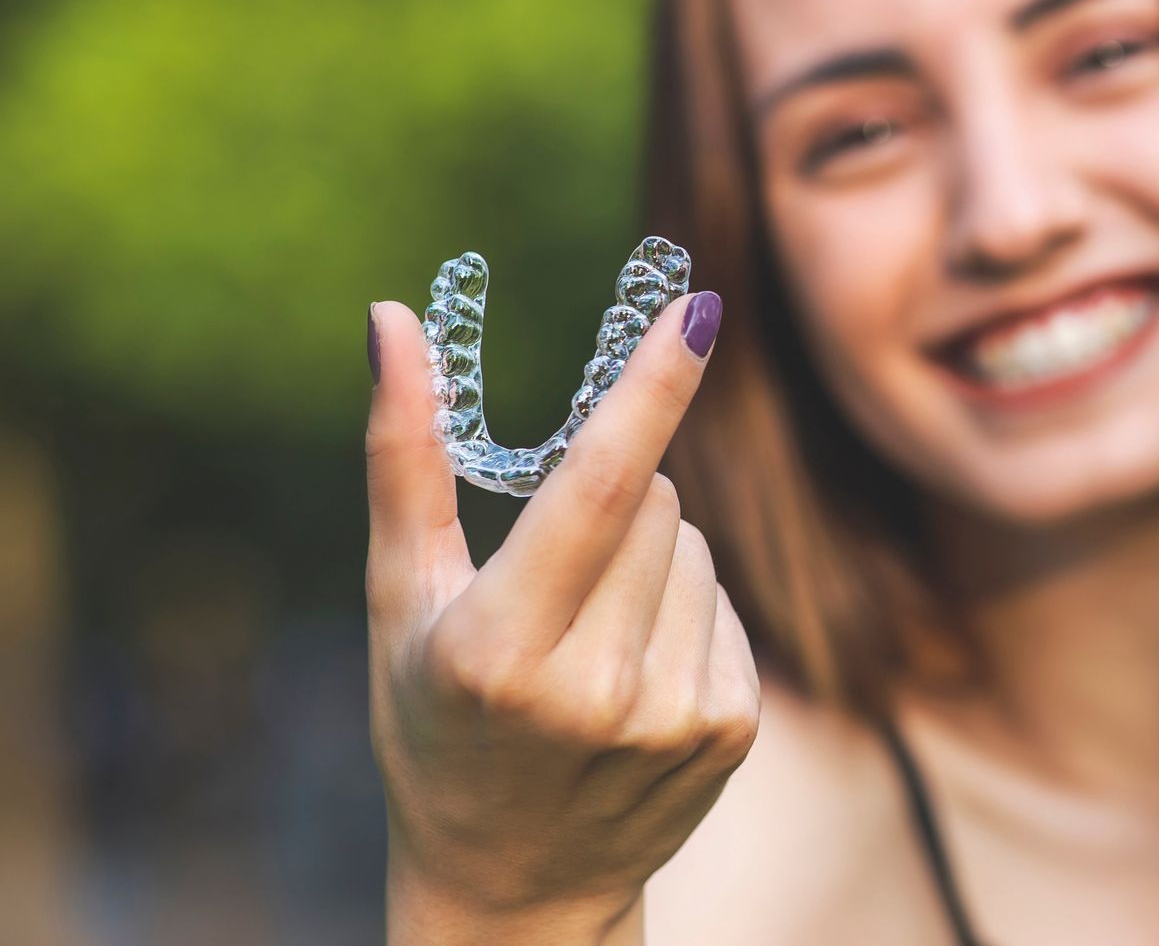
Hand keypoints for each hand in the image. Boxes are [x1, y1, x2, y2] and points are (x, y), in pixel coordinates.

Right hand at [364, 290, 756, 935]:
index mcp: (499, 648)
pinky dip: (685, 611)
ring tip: (590, 636)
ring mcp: (672, 716)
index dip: (650, 389)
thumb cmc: (434, 722)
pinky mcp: (731, 730)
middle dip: (613, 496)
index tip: (698, 307)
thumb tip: (392, 318)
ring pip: (694, 544)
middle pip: (653, 498)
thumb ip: (405, 456)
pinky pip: (725, 600)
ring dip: (651, 557)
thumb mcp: (399, 600)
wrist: (512, 884)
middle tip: (556, 573)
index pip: (595, 487)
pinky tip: (635, 672)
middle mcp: (594, 689)